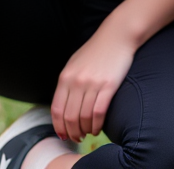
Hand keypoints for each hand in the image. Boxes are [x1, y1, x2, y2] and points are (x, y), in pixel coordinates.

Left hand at [50, 25, 136, 141]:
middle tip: (76, 138)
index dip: (58, 126)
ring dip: (85, 130)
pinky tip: (98, 128)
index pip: (56, 109)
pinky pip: (99, 112)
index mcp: (65, 77)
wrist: (117, 36)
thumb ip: (67, 83)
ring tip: (88, 133)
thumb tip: (62, 106)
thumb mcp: (74, 64)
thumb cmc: (96, 51)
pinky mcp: (108, 86)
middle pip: (69, 117)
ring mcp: (92, 84)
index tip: (63, 135)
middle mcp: (76, 82)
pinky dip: (97, 124)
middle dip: (72, 132)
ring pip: (83, 117)